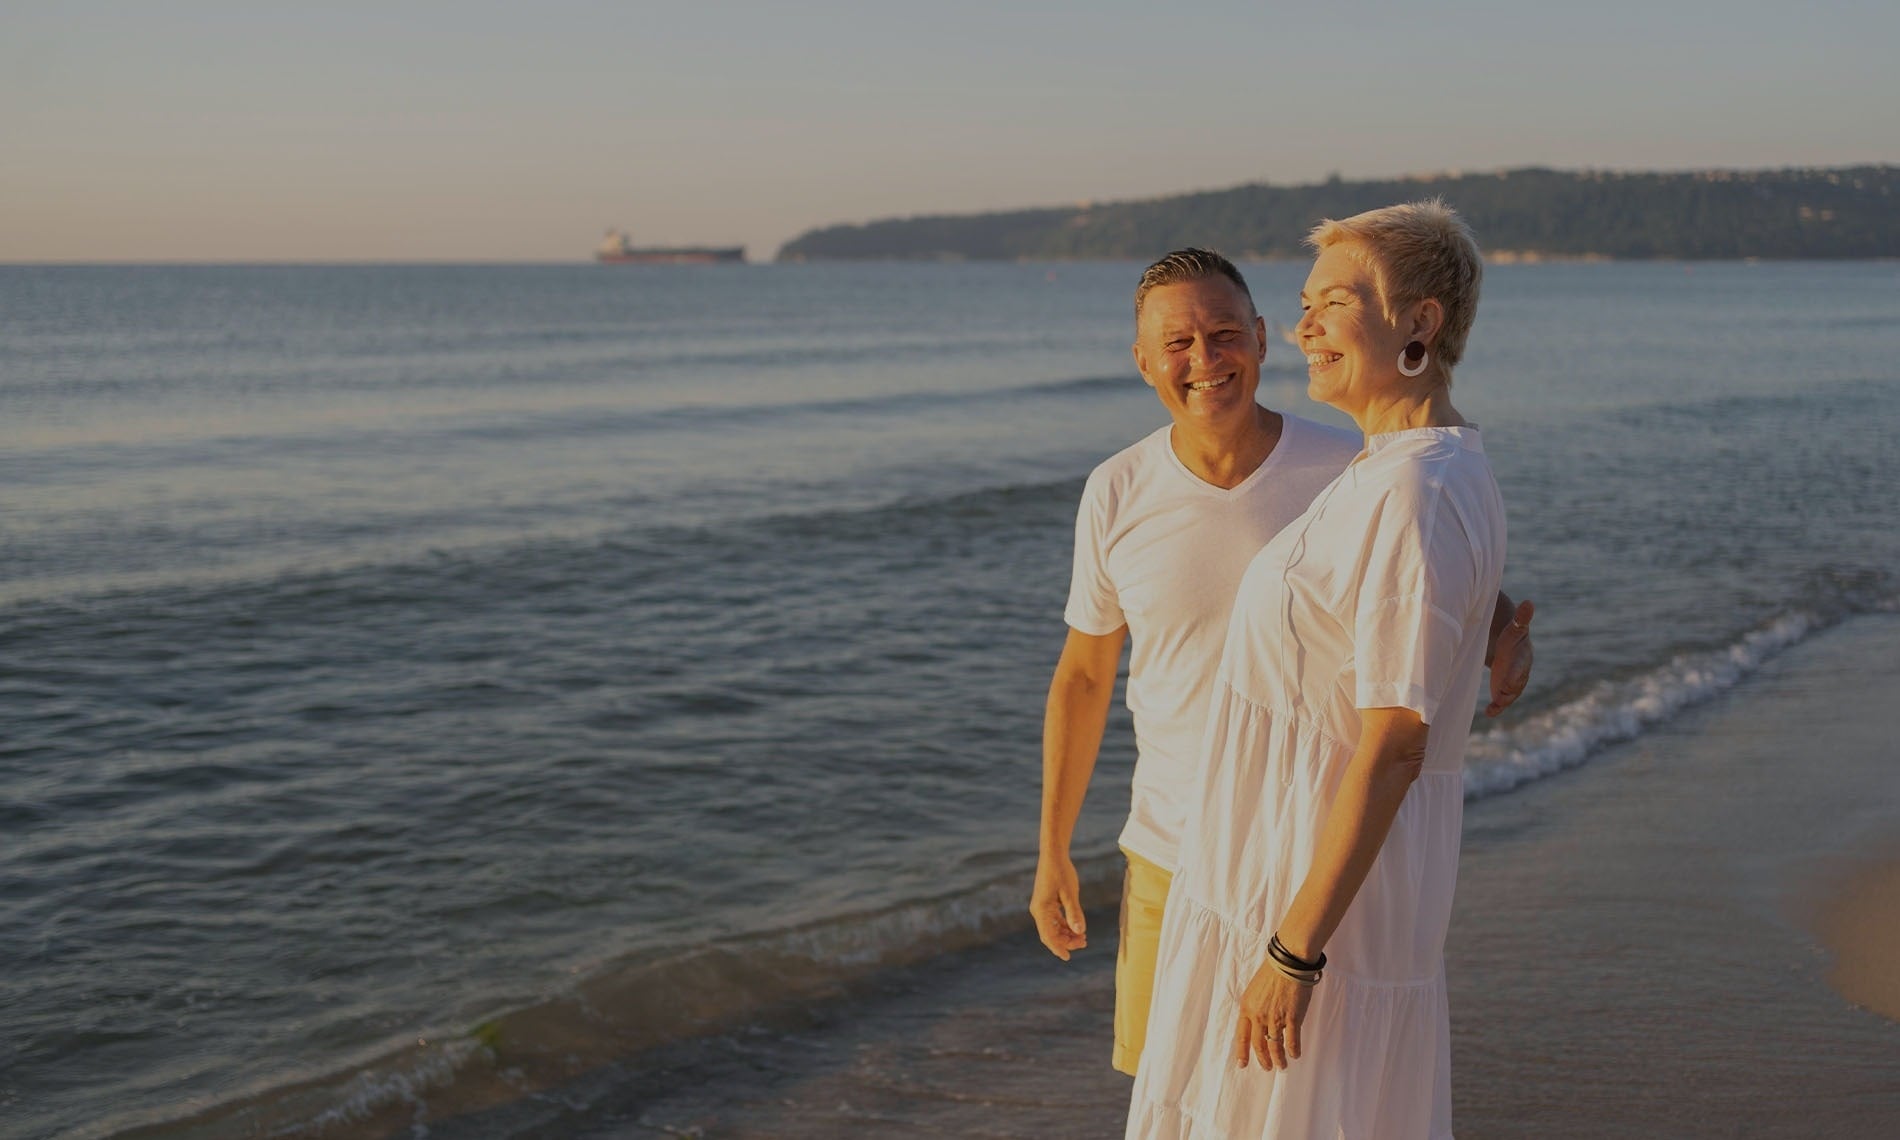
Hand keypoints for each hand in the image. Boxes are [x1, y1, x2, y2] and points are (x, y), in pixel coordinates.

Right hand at [1029, 852, 1087, 959]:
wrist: (1053, 854)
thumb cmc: (1062, 872)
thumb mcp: (1070, 893)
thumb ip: (1074, 913)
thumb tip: (1080, 932)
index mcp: (1041, 910)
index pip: (1048, 936)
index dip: (1058, 948)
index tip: (1068, 957)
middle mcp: (1038, 910)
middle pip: (1050, 934)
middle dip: (1066, 941)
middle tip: (1084, 942)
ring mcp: (1041, 907)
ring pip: (1052, 928)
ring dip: (1066, 934)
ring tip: (1083, 937)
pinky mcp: (1046, 902)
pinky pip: (1054, 920)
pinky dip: (1064, 925)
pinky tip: (1076, 926)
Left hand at [1233, 958, 1313, 1070]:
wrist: (1289, 963)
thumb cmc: (1272, 973)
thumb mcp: (1254, 990)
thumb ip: (1254, 1008)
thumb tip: (1258, 1024)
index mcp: (1247, 1007)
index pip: (1241, 1035)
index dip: (1242, 1052)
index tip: (1242, 1064)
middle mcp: (1259, 1016)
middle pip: (1258, 1045)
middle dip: (1263, 1060)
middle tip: (1267, 1067)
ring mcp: (1276, 1018)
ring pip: (1275, 1047)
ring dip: (1279, 1059)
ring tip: (1281, 1066)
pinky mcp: (1292, 1018)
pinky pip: (1292, 1041)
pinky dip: (1293, 1050)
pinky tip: (1294, 1055)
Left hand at [1486, 598, 1534, 716]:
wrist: (1509, 648)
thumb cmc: (1511, 637)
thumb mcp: (1514, 628)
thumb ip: (1521, 618)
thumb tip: (1529, 602)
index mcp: (1523, 657)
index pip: (1521, 666)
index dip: (1515, 673)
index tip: (1508, 681)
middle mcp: (1521, 673)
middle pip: (1517, 684)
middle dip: (1509, 690)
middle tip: (1499, 695)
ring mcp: (1512, 683)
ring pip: (1510, 695)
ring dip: (1503, 701)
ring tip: (1494, 707)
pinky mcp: (1503, 690)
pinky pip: (1502, 701)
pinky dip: (1497, 708)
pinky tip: (1488, 713)